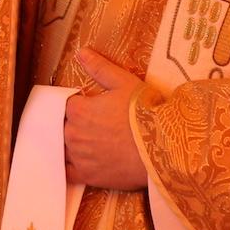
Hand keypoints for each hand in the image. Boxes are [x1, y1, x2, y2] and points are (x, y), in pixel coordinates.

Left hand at [64, 48, 146, 190]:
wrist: (164, 148)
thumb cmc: (145, 113)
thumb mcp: (124, 83)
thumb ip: (99, 68)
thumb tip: (81, 53)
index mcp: (78, 109)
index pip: (67, 105)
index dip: (79, 105)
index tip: (92, 108)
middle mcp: (73, 133)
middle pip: (64, 126)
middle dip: (76, 125)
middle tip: (98, 126)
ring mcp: (79, 156)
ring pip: (64, 148)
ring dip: (72, 145)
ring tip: (93, 144)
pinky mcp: (88, 176)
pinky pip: (68, 173)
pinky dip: (70, 168)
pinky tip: (80, 164)